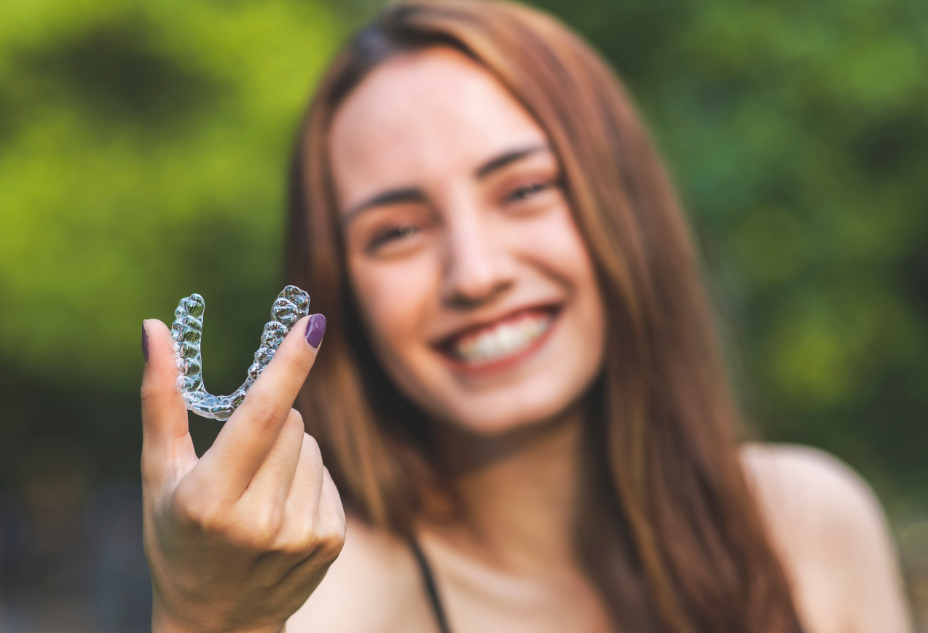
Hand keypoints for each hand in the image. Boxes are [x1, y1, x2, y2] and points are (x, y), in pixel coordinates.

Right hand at [140, 315, 344, 632]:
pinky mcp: (330, 541)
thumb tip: (155, 328)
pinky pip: (327, 474)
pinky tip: (281, 512)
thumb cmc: (176, 537)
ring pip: (312, 445)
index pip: (260, 415)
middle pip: (291, 421)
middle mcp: (260, 520)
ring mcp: (300, 534)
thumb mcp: (158, 474)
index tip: (313, 323)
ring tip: (258, 493)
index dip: (289, 364)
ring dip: (289, 452)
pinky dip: (307, 480)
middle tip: (240, 459)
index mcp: (211, 498)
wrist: (216, 620)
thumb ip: (161, 400)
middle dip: (270, 420)